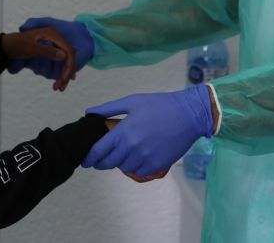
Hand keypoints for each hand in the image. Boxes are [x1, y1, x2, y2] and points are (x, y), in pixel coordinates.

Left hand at [1, 28, 75, 91]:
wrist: (7, 45)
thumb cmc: (16, 44)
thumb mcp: (30, 48)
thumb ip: (46, 51)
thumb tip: (63, 55)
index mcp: (52, 34)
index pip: (68, 50)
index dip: (68, 65)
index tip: (64, 79)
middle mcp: (55, 38)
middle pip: (68, 56)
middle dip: (66, 72)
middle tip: (60, 87)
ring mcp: (53, 45)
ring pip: (65, 61)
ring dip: (64, 74)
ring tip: (58, 87)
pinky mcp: (50, 51)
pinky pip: (59, 62)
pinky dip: (60, 72)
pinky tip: (59, 81)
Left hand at [82, 84, 213, 176]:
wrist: (188, 115)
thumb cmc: (159, 105)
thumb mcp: (132, 101)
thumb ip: (108, 109)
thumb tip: (89, 113)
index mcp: (123, 131)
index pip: (99, 150)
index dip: (90, 157)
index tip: (85, 160)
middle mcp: (132, 148)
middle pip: (109, 163)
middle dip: (102, 162)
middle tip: (101, 158)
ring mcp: (145, 158)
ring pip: (124, 168)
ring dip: (121, 162)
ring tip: (124, 152)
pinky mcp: (157, 166)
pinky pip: (139, 172)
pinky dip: (136, 166)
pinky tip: (139, 155)